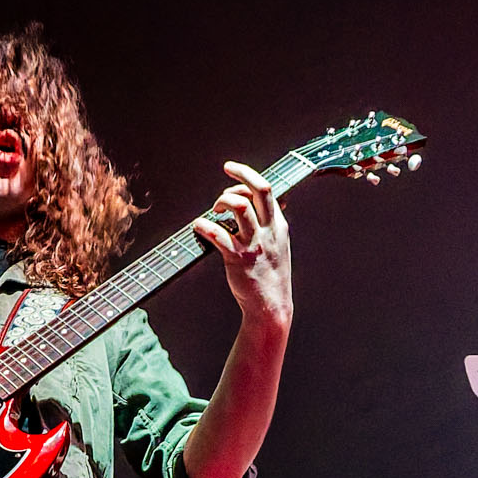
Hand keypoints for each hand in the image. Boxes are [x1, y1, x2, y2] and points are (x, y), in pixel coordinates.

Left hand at [194, 161, 292, 329]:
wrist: (271, 307)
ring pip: (240, 206)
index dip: (247, 176)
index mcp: (278, 226)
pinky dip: (205, 225)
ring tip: (215, 209)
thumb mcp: (277, 247)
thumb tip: (257, 207)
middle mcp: (269, 232)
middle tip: (226, 171)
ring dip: (223, 200)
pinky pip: (218, 234)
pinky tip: (199, 226)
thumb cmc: (270, 277)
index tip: (232, 170)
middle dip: (241, 174)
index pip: (267, 190)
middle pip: (259, 190)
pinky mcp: (238, 259)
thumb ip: (268, 226)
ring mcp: (254, 244)